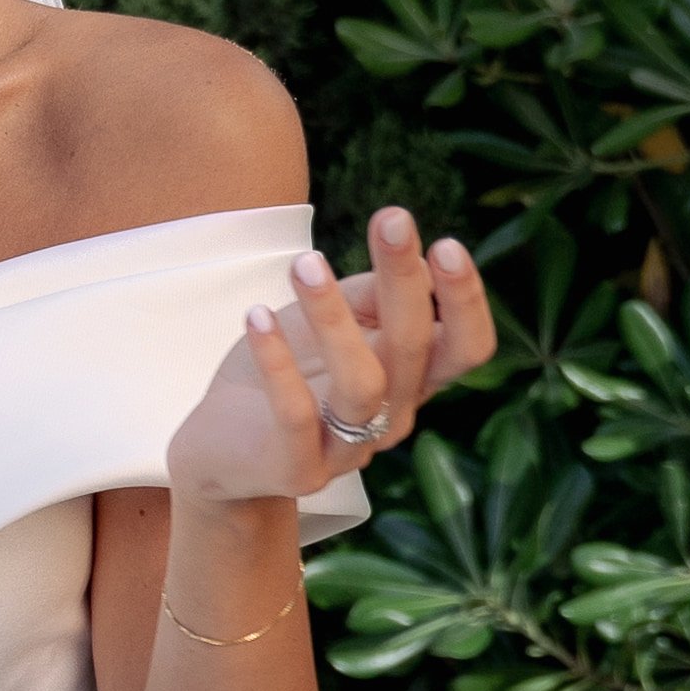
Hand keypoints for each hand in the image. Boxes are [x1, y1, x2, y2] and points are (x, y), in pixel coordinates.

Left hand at [160, 210, 495, 507]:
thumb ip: (371, 295)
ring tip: (304, 263)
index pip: (466, 347)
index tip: (446, 244)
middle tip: (391, 220)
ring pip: (363, 384)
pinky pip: (295, 415)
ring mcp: (349, 449)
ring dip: (335, 318)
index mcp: (413, 379)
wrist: (222, 448)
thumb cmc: (290, 368)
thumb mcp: (333, 319)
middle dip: (405, 280)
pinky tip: (256, 316)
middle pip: (415, 349)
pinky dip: (277, 362)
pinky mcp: (299, 470)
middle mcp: (393, 416)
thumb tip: (411, 258)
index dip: (466, 302)